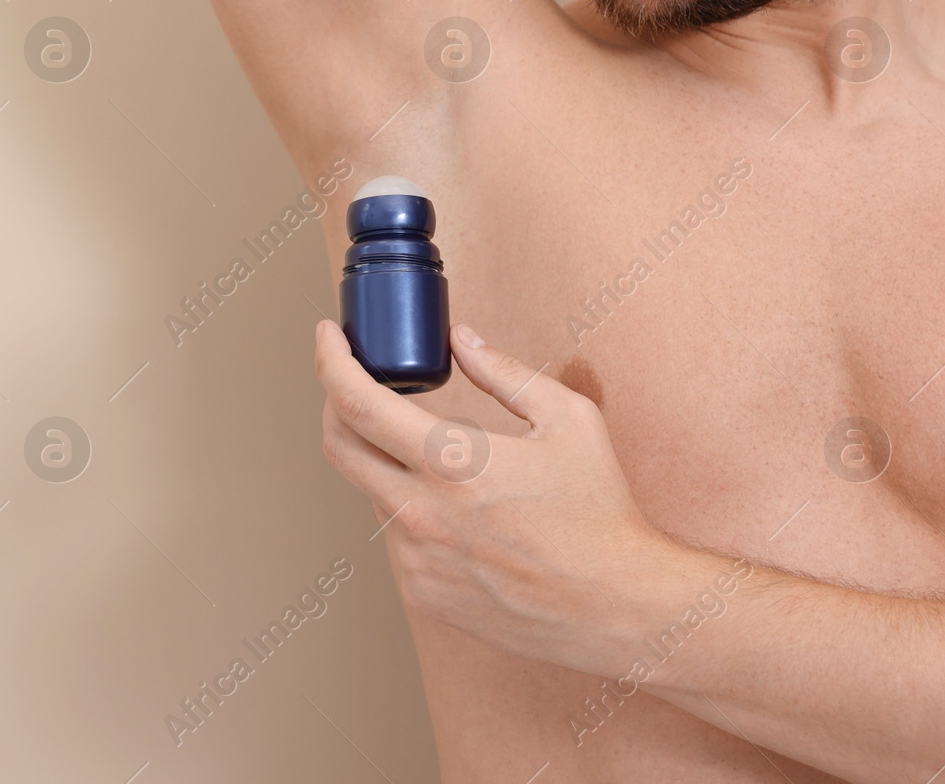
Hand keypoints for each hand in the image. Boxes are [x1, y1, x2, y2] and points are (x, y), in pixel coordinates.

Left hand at [314, 318, 680, 672]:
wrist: (617, 607)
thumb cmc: (600, 513)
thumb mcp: (568, 420)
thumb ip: (504, 374)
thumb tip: (461, 341)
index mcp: (452, 463)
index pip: (355, 403)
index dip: (329, 361)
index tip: (327, 336)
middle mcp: (420, 513)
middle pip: (338, 446)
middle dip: (335, 404)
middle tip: (357, 383)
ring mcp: (415, 559)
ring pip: (373, 493)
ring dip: (390, 464)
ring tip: (449, 463)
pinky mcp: (421, 593)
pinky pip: (396, 538)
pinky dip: (412, 511)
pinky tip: (462, 514)